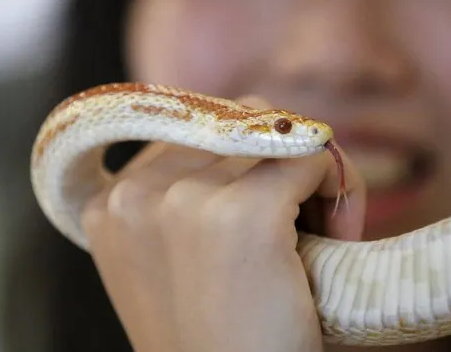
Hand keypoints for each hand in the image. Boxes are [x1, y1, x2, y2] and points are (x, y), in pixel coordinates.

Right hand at [80, 95, 365, 351]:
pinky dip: (338, 189)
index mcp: (112, 202)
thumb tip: (278, 131)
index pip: (199, 127)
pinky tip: (336, 237)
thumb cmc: (224, 334)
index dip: (245, 166)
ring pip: (280, 134)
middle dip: (280, 163)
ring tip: (313, 238)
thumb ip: (197, 192)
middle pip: (242, 120)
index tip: (266, 214)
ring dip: (307, 175)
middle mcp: (136, 193)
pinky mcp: (242, 214)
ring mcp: (185, 200)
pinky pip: (314, 157)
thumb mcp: (184, 256)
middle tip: (303, 227)